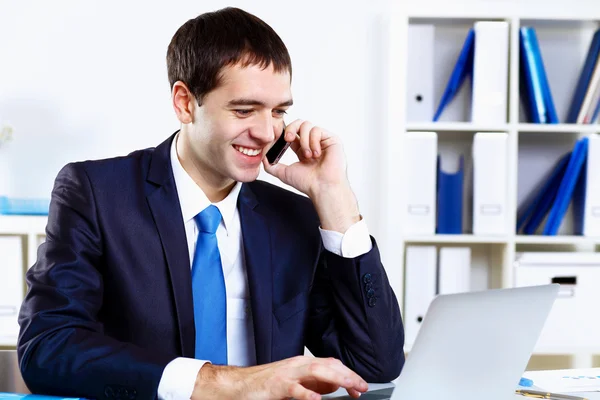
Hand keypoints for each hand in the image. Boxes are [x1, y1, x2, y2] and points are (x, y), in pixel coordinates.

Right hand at [191, 356, 368, 399]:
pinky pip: (293, 389)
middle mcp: (296, 366)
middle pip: (328, 365)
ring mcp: (286, 375)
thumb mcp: (292, 383)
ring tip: (350, 387)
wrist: (235, 386)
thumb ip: (312, 384)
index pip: (331, 365)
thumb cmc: (261, 385)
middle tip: (362, 387)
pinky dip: (306, 394)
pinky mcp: (275, 386)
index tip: (360, 387)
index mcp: (301, 365)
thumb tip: (334, 386)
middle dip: (347, 375)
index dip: (348, 374)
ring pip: (315, 371)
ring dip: (336, 379)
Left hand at [263, 120, 360, 232]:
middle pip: (299, 123)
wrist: (322, 188)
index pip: (292, 132)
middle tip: (287, 139)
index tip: (279, 138)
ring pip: (307, 125)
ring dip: (304, 140)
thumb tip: (262, 158)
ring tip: (308, 155)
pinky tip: (316, 154)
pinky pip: (317, 130)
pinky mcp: (332, 139)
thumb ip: (271, 165)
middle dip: (290, 128)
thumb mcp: (284, 173)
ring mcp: (322, 140)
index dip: (284, 132)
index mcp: (302, 150)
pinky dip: (313, 141)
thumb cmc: (308, 183)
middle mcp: (312, 143)